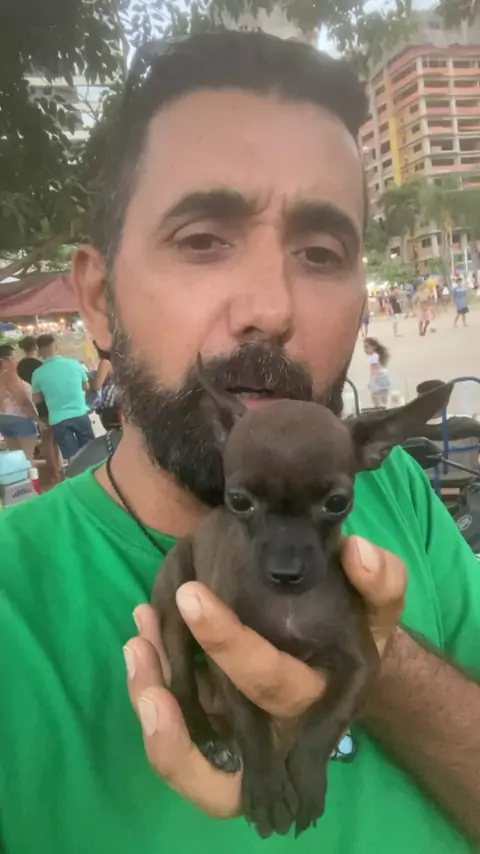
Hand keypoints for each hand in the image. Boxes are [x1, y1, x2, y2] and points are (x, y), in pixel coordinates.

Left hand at [124, 536, 405, 817]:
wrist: (343, 660)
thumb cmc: (355, 630)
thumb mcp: (377, 606)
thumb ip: (381, 580)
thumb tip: (357, 551)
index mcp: (316, 698)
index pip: (270, 679)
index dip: (228, 644)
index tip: (190, 594)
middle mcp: (277, 728)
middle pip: (222, 745)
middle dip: (173, 703)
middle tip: (141, 645)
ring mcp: (245, 734)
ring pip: (192, 754)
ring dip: (150, 702)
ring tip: (136, 644)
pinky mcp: (219, 724)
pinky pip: (180, 727)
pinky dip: (151, 690)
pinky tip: (141, 638)